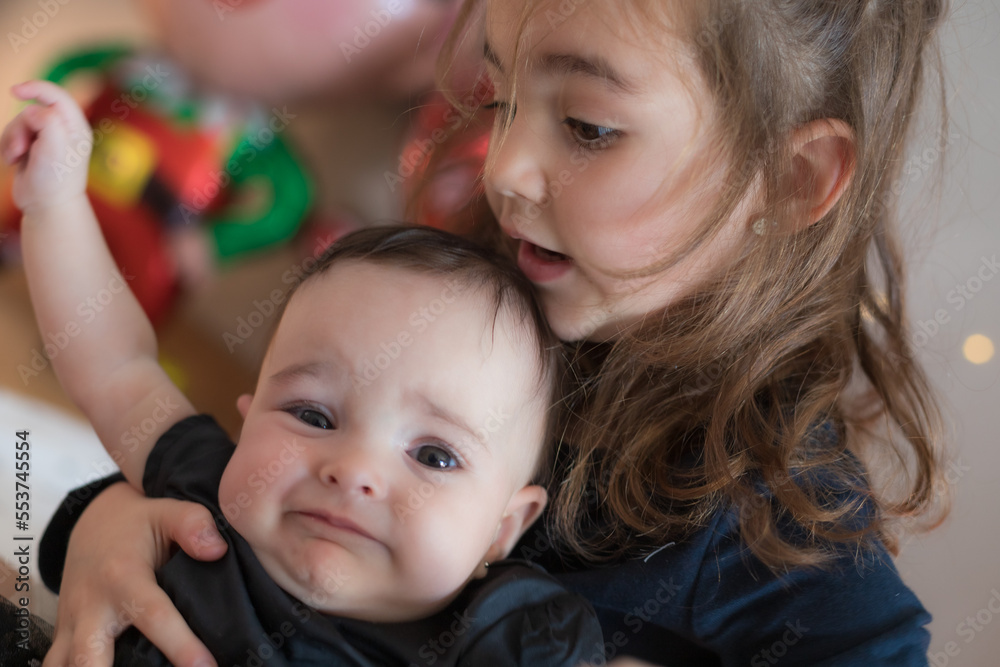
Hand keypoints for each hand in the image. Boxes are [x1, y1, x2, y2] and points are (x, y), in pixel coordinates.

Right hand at [0, 80, 91, 212]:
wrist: (46, 207)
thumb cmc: (54, 179)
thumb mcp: (54, 148)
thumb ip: (47, 122)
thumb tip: (34, 109)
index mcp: (76, 127)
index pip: (57, 96)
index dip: (36, 88)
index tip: (15, 91)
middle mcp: (63, 130)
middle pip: (32, 111)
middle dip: (20, 128)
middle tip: (22, 149)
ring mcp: (46, 139)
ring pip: (18, 124)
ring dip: (12, 140)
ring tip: (17, 159)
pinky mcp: (31, 147)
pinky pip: (10, 136)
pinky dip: (7, 147)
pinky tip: (13, 162)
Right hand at [42, 482, 226, 666]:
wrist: (93, 524)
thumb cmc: (139, 524)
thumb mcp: (168, 512)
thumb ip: (194, 524)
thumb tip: (216, 550)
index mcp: (123, 576)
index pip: (154, 616)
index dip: (180, 645)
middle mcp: (91, 607)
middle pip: (90, 657)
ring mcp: (72, 626)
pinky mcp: (63, 638)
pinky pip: (60, 666)